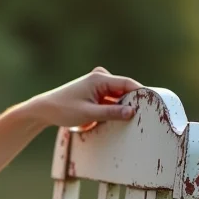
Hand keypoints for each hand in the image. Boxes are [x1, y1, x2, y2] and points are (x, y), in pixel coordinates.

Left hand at [28, 66, 143, 130]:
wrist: (44, 109)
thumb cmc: (63, 109)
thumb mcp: (88, 114)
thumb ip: (111, 113)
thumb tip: (132, 112)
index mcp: (100, 78)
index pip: (128, 84)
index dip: (142, 94)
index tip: (154, 105)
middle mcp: (101, 78)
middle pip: (125, 90)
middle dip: (133, 103)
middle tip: (145, 117)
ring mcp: (98, 84)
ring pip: (118, 96)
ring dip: (122, 107)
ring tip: (131, 120)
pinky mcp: (95, 92)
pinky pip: (111, 100)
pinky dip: (114, 108)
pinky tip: (117, 119)